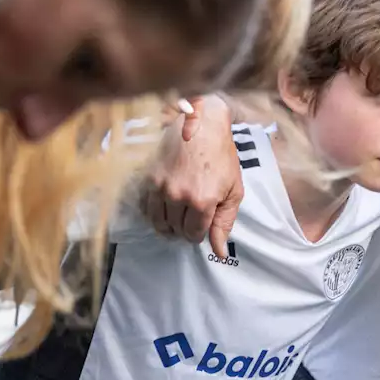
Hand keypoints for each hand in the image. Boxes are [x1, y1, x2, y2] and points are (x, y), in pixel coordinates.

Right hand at [142, 94, 241, 257]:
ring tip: (177, 217)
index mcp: (202, 202)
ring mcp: (160, 187)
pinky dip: (154, 212)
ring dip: (168, 224)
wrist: (202, 127)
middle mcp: (178, 196)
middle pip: (175, 230)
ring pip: (157, 221)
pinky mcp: (148, 178)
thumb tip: (219, 252)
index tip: (201, 228)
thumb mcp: (233, 192)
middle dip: (184, 229)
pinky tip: (165, 208)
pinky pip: (146, 207)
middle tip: (191, 219)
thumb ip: (224, 223)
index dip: (198, 235)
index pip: (193, 234)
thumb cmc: (222, 158)